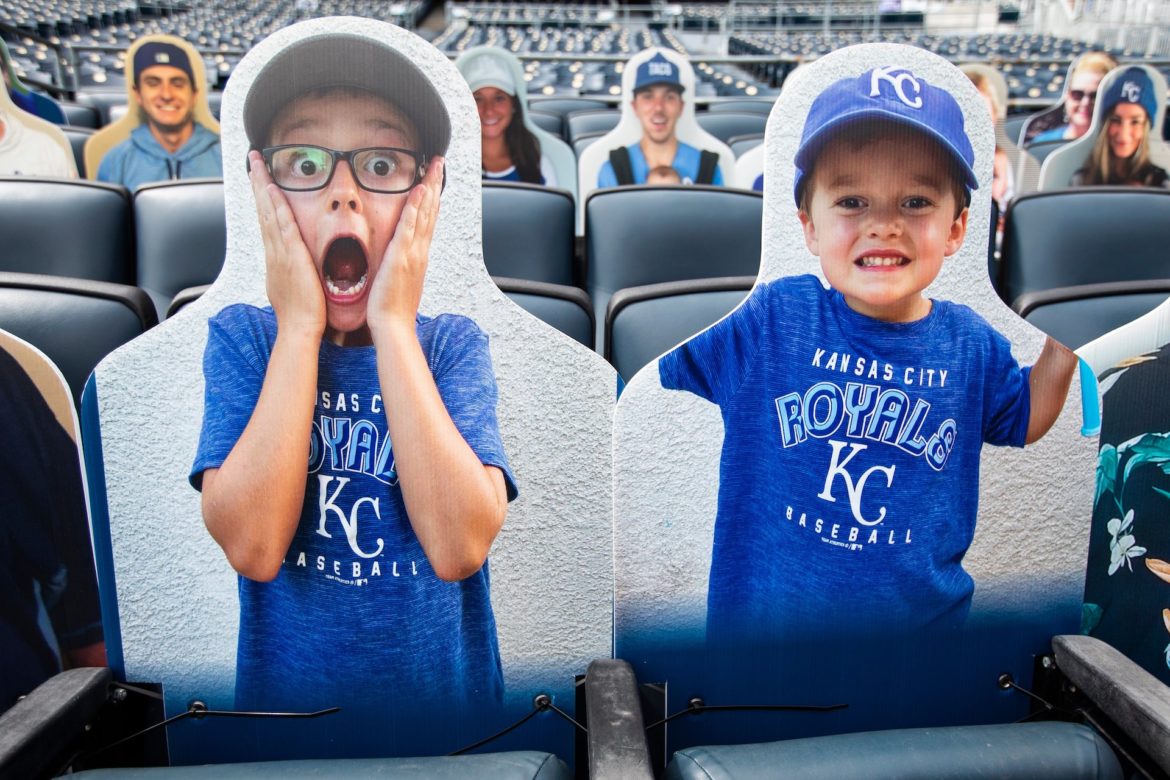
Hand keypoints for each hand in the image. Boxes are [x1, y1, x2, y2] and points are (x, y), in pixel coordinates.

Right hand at [249, 150, 325, 336]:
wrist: (300, 327)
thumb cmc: (302, 312)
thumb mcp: (293, 286)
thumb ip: (292, 272)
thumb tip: (292, 267)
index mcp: (275, 257)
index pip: (267, 220)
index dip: (263, 198)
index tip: (261, 179)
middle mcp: (273, 251)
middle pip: (262, 210)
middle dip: (258, 183)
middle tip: (253, 160)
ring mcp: (280, 252)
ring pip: (268, 212)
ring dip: (263, 186)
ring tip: (257, 164)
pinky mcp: (291, 256)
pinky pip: (283, 225)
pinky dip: (276, 207)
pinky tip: (272, 190)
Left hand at [368, 156, 443, 334]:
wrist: (393, 326)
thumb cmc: (392, 309)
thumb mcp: (399, 281)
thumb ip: (401, 265)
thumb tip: (399, 257)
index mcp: (418, 256)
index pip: (427, 220)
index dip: (432, 198)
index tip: (434, 179)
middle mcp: (420, 251)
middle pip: (431, 211)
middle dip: (435, 184)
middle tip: (439, 163)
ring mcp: (413, 253)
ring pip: (424, 214)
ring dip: (429, 188)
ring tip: (433, 167)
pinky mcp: (401, 256)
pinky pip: (409, 227)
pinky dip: (415, 208)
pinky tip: (419, 190)